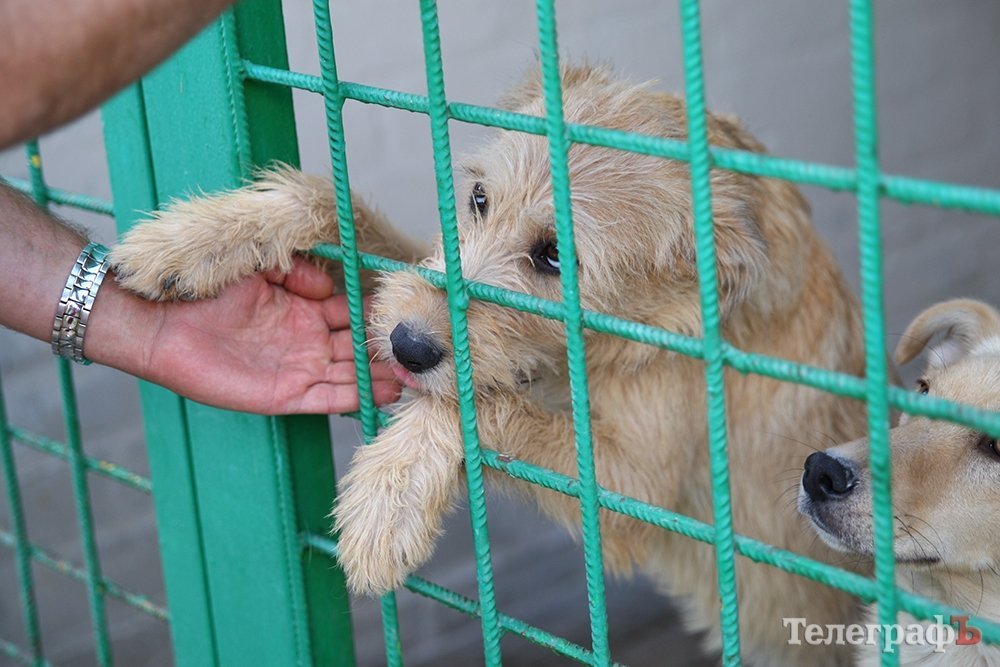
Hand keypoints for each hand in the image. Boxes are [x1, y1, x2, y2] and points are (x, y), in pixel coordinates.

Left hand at [94, 257, 400, 413]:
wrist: (158, 319)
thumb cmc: (204, 286)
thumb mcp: (259, 264)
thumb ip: (298, 269)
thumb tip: (331, 285)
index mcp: (303, 307)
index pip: (352, 310)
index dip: (379, 312)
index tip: (411, 308)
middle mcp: (306, 339)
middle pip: (359, 345)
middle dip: (389, 347)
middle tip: (426, 348)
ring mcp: (298, 368)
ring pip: (352, 374)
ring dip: (382, 375)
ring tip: (418, 375)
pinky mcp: (284, 396)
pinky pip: (329, 399)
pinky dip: (358, 396)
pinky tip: (386, 392)